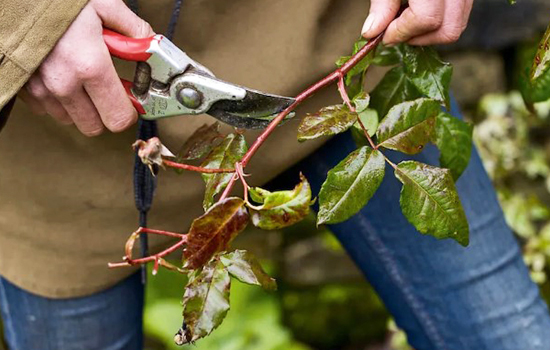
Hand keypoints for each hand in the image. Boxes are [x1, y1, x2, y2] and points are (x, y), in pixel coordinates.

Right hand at [19, 0, 153, 135]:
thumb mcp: (104, 5)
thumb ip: (134, 30)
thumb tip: (152, 48)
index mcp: (90, 66)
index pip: (118, 118)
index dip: (129, 112)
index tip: (130, 99)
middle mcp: (64, 84)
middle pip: (94, 127)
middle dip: (105, 112)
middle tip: (108, 89)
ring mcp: (41, 88)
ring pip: (70, 119)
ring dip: (81, 106)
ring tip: (81, 76)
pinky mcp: (24, 88)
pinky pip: (47, 108)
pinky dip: (58, 98)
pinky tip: (62, 75)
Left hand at [361, 0, 473, 45]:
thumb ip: (382, 6)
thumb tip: (372, 33)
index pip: (426, 19)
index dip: (401, 33)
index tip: (384, 36)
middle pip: (449, 29)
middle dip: (419, 39)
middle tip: (396, 34)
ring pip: (458, 24)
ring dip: (430, 32)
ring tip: (406, 22)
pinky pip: (461, 13)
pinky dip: (440, 21)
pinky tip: (418, 12)